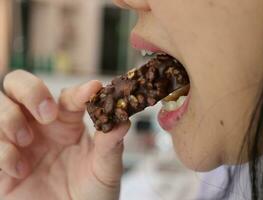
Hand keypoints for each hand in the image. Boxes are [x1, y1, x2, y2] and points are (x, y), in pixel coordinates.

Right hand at [0, 70, 129, 199]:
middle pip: (21, 84)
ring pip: (0, 106)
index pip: (69, 96)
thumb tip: (124, 121)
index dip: (79, 91)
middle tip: (47, 114)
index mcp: (68, 123)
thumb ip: (111, 146)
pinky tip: (20, 171)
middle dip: (31, 90)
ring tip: (26, 141)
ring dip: (10, 118)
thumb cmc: (91, 195)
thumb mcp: (105, 171)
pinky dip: (2, 151)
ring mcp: (18, 141)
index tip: (93, 90)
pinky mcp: (2, 162)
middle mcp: (41, 126)